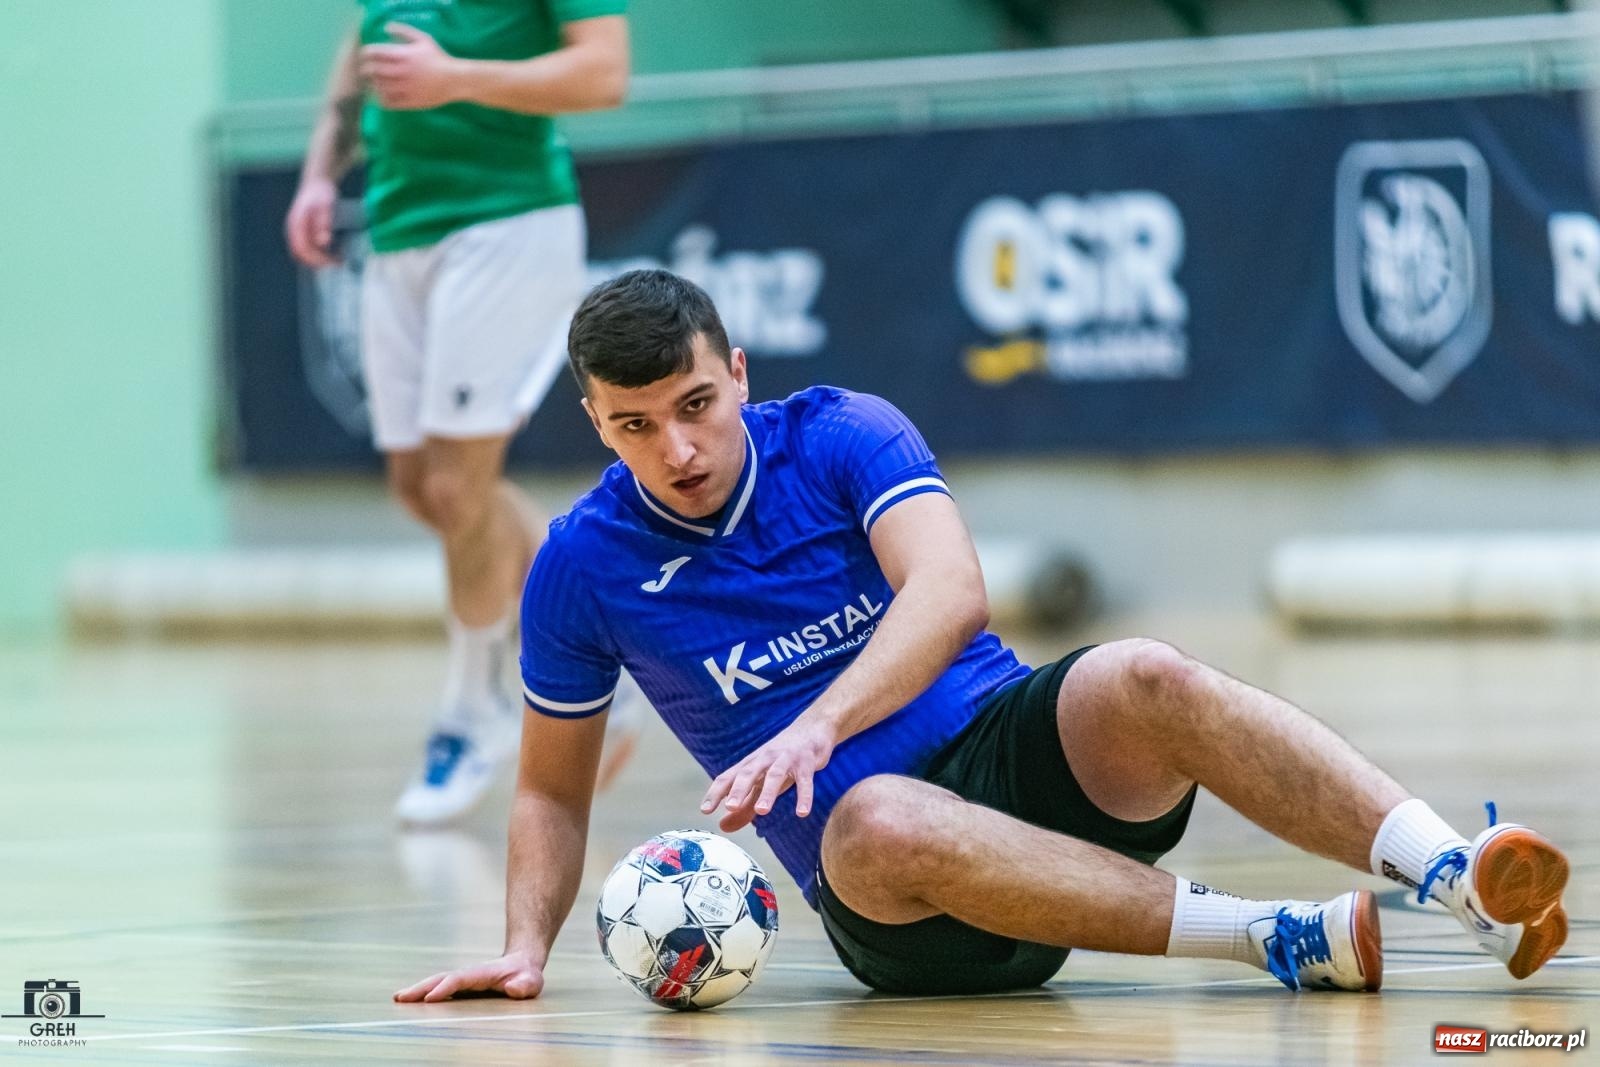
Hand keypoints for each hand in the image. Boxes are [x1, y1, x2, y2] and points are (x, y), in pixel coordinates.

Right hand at [284, 177, 338, 267]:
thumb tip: (323, 242)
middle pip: (302, 254)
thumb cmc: (321, 191)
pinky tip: (333, 251)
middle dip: (319, 262)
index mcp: (296, 223)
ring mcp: (297, 230)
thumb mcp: (326, 204)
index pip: (302, 249)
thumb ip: (323, 222)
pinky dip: (319, 253)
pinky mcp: (303, 230)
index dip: (316, 259)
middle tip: (338, 262)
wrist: (317, 180)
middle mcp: (294, 228)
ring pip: (304, 252)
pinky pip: (308, 247)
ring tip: (338, 259)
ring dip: (320, 259)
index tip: (332, 262)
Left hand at [360, 22, 463, 110]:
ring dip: (374, 84)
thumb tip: (386, 28)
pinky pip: (388, 102)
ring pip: (379, 87)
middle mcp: (401, 72)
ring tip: (375, 82)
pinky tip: (383, 95)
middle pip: (373, 70)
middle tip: (367, 70)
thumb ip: (404, 31)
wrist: (455, 80)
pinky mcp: (409, 102)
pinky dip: (382, 99)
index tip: (367, 55)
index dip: (366, 53)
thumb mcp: (423, 39)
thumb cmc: (438, 58)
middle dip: (366, 69)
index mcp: (403, 56)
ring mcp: (405, 88)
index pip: (375, 53)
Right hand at [393, 951, 544, 1002]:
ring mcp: (462, 981)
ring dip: (417, 991)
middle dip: (421, 988)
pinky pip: (438, 990)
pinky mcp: (460, 987)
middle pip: (440, 979)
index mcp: (481, 974)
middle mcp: (467, 975)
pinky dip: (423, 994)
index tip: (430, 999)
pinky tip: (410, 1002)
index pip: (459, 979)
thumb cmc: (526, 976)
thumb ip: (525, 985)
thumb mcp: (532, 981)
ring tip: (398, 999)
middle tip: (400, 998)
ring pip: (435, 983)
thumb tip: (514, 989)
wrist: (521, 963)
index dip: (445, 988)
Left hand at [701, 715, 835, 831]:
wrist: (811, 728)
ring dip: (768, 792)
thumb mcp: (762, 782)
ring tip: (761, 811)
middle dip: (739, 789)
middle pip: (748, 773)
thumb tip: (723, 826)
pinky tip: (802, 813)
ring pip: (774, 775)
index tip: (705, 810)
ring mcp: (786, 759)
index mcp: (750, 764)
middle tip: (730, 807)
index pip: (728, 777)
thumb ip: (744, 805)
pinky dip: (804, 796)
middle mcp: (764, 759)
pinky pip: (805, 780)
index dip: (716, 793)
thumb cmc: (782, 760)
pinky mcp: (806, 763)